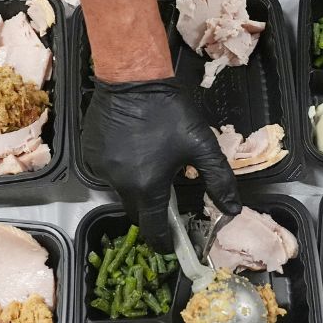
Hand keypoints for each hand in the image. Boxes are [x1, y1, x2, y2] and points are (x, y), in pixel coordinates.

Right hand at [82, 79, 240, 251]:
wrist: (133, 78)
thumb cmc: (170, 112)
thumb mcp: (201, 146)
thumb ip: (219, 181)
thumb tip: (232, 210)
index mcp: (147, 187)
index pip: (153, 229)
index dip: (163, 241)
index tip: (171, 244)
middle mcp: (119, 184)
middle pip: (137, 211)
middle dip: (151, 212)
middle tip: (166, 201)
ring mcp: (100, 169)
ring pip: (121, 191)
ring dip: (136, 187)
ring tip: (150, 167)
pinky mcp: (89, 154)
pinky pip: (107, 172)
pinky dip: (120, 169)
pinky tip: (132, 151)